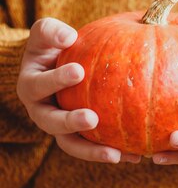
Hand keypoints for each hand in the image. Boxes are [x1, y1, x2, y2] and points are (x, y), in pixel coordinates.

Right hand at [16, 18, 140, 163]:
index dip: (56, 80)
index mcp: (31, 86)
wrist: (58, 65)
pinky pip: (93, 148)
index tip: (78, 71)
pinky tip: (136, 156)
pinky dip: (113, 153)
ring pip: (71, 144)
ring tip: (116, 155)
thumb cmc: (55, 46)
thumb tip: (69, 36)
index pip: (39, 84)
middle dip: (70, 122)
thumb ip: (52, 31)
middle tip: (92, 118)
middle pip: (50, 122)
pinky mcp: (78, 137)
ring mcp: (59, 127)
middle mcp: (41, 111)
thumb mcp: (47, 34)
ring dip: (92, 151)